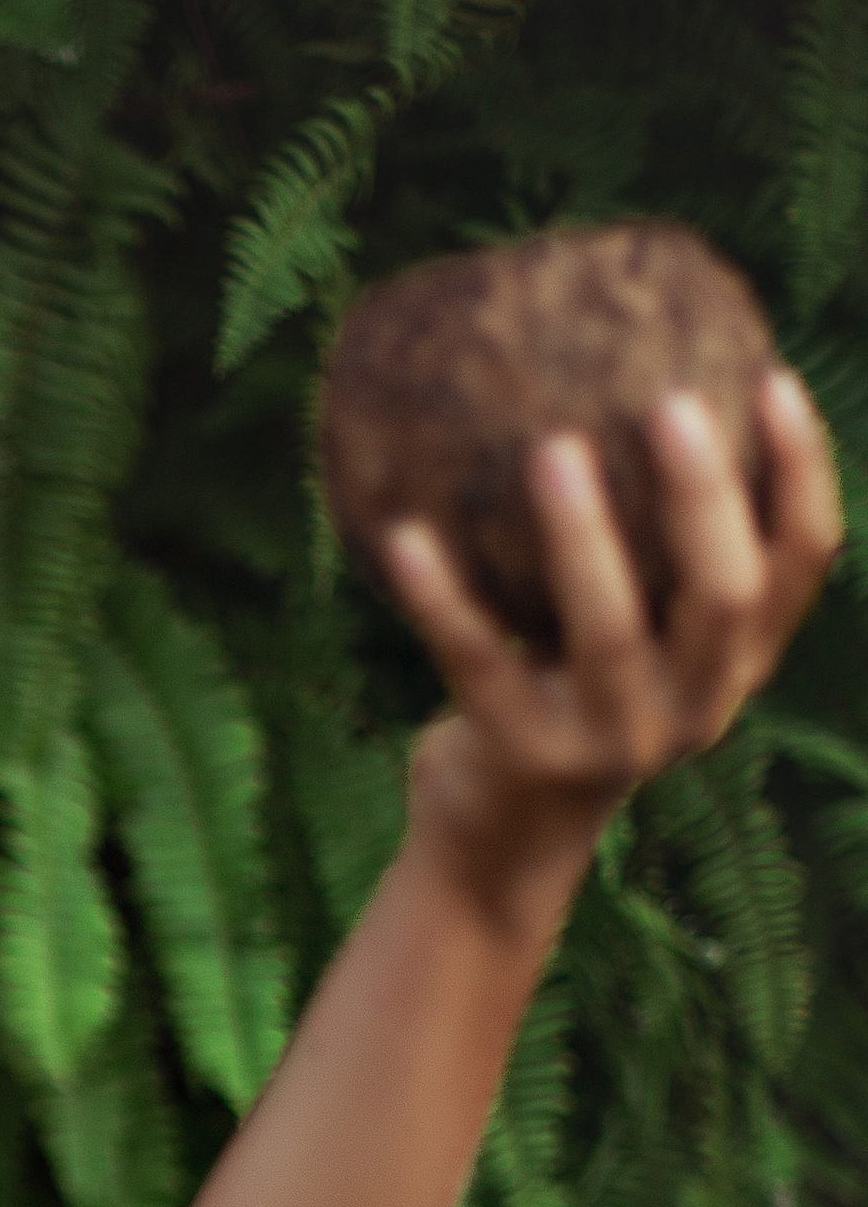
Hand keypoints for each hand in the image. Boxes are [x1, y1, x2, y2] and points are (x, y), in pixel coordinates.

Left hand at [383, 368, 842, 917]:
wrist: (500, 833)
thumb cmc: (566, 687)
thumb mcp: (632, 628)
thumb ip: (648, 545)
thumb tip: (619, 373)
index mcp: (737, 665)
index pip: (801, 564)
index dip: (800, 474)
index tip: (771, 379)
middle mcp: (694, 708)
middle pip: (722, 594)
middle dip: (702, 496)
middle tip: (669, 401)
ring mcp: (610, 740)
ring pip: (608, 632)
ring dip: (580, 537)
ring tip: (552, 450)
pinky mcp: (522, 757)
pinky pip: (477, 661)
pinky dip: (440, 597)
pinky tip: (405, 536)